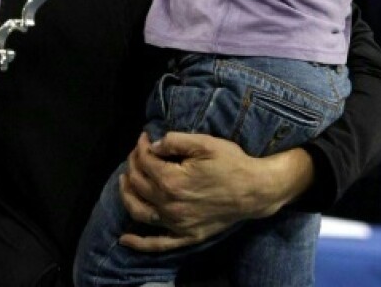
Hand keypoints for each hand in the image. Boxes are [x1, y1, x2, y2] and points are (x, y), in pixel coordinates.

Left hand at [118, 132, 310, 252]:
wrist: (256, 191)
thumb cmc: (232, 163)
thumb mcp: (205, 143)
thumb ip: (175, 141)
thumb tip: (153, 145)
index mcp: (172, 181)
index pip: (145, 162)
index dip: (141, 146)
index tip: (145, 137)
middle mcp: (170, 205)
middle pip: (138, 183)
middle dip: (134, 163)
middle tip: (139, 153)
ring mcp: (177, 224)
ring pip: (139, 212)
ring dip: (127, 195)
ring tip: (125, 180)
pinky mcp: (186, 236)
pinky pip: (157, 244)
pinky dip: (139, 243)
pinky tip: (124, 239)